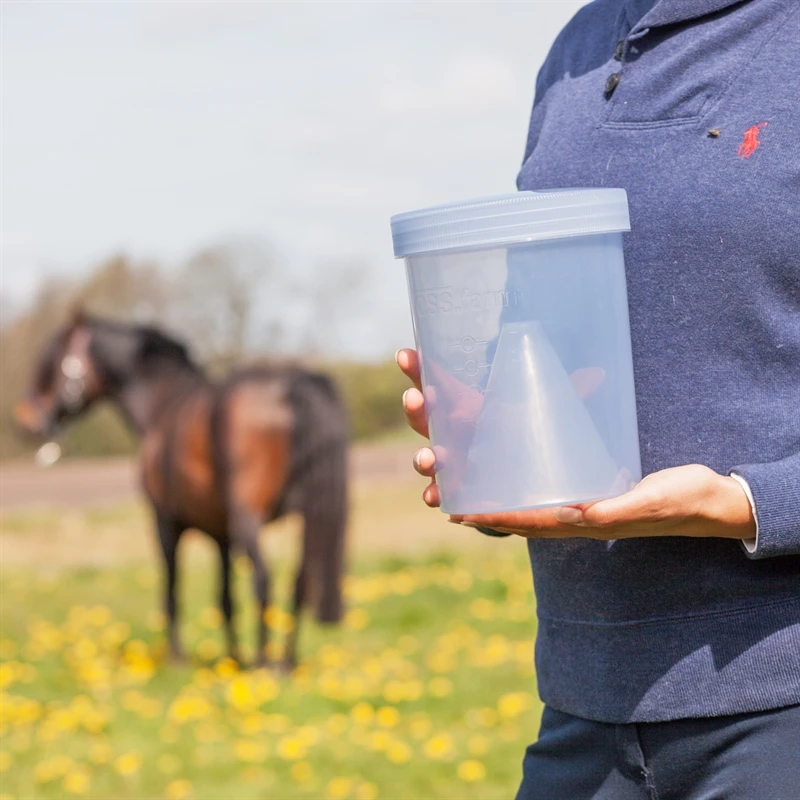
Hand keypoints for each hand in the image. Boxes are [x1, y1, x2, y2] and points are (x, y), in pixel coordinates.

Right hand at [397, 347, 607, 508]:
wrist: (525, 482)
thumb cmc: (526, 437)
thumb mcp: (542, 413)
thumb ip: (566, 395)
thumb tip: (599, 373)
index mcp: (466, 408)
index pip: (436, 383)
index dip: (418, 369)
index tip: (406, 354)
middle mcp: (450, 435)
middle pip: (423, 419)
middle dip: (416, 409)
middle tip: (416, 399)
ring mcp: (451, 465)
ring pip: (428, 458)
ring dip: (423, 456)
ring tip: (429, 457)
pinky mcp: (459, 493)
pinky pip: (442, 496)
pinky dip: (437, 496)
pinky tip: (436, 497)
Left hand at [448, 464, 755, 541]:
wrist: (708, 502)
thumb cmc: (682, 502)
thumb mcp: (652, 503)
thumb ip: (619, 510)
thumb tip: (582, 514)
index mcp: (582, 521)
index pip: (525, 521)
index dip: (489, 516)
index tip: (454, 510)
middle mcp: (572, 514)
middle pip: (514, 508)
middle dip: (479, 498)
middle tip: (440, 482)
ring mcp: (578, 502)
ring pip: (523, 496)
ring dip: (490, 485)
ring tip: (455, 470)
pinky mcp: (587, 487)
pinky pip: (543, 484)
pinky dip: (517, 476)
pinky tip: (503, 463)